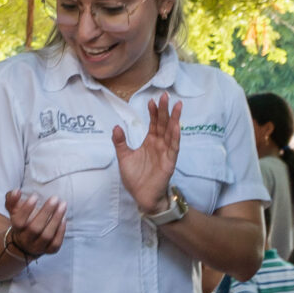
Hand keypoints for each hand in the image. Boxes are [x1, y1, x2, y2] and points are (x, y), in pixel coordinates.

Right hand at [3, 190, 66, 259]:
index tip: (35, 196)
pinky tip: (64, 219)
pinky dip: (60, 231)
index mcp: (17, 229)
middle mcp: (26, 240)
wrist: (25, 243)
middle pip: (35, 228)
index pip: (19, 221)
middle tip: (55, 198)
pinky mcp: (49, 250)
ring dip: (56, 220)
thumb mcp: (14, 210)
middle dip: (46, 212)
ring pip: (46, 236)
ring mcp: (38, 247)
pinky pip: (55, 243)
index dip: (26, 209)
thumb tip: (16, 191)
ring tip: (63, 205)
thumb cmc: (22, 221)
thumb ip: (12, 199)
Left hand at [112, 93, 182, 213]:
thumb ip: (120, 142)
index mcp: (150, 142)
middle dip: (165, 110)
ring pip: (172, 132)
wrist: (141, 196)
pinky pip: (174, 147)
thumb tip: (116, 127)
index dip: (153, 112)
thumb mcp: (124, 157)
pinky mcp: (170, 162)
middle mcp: (160, 145)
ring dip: (174, 119)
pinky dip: (175, 136)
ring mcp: (166, 152)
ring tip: (177, 105)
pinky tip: (176, 126)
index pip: (154, 123)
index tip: (151, 100)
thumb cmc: (135, 178)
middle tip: (165, 96)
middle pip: (163, 124)